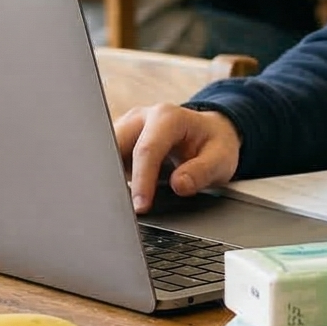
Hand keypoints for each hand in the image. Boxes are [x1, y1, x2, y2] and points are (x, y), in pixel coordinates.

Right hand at [112, 104, 240, 213]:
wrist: (209, 133)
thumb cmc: (214, 144)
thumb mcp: (221, 159)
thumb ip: (202, 172)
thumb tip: (179, 185)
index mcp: (167, 117)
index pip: (146, 150)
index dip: (141, 180)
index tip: (140, 206)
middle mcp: (142, 118)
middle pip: (115, 146)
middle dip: (113, 176)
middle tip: (119, 208)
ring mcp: (128, 128)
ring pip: (105, 152)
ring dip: (109, 178)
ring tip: (118, 205)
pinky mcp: (120, 141)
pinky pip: (107, 159)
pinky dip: (110, 179)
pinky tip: (118, 196)